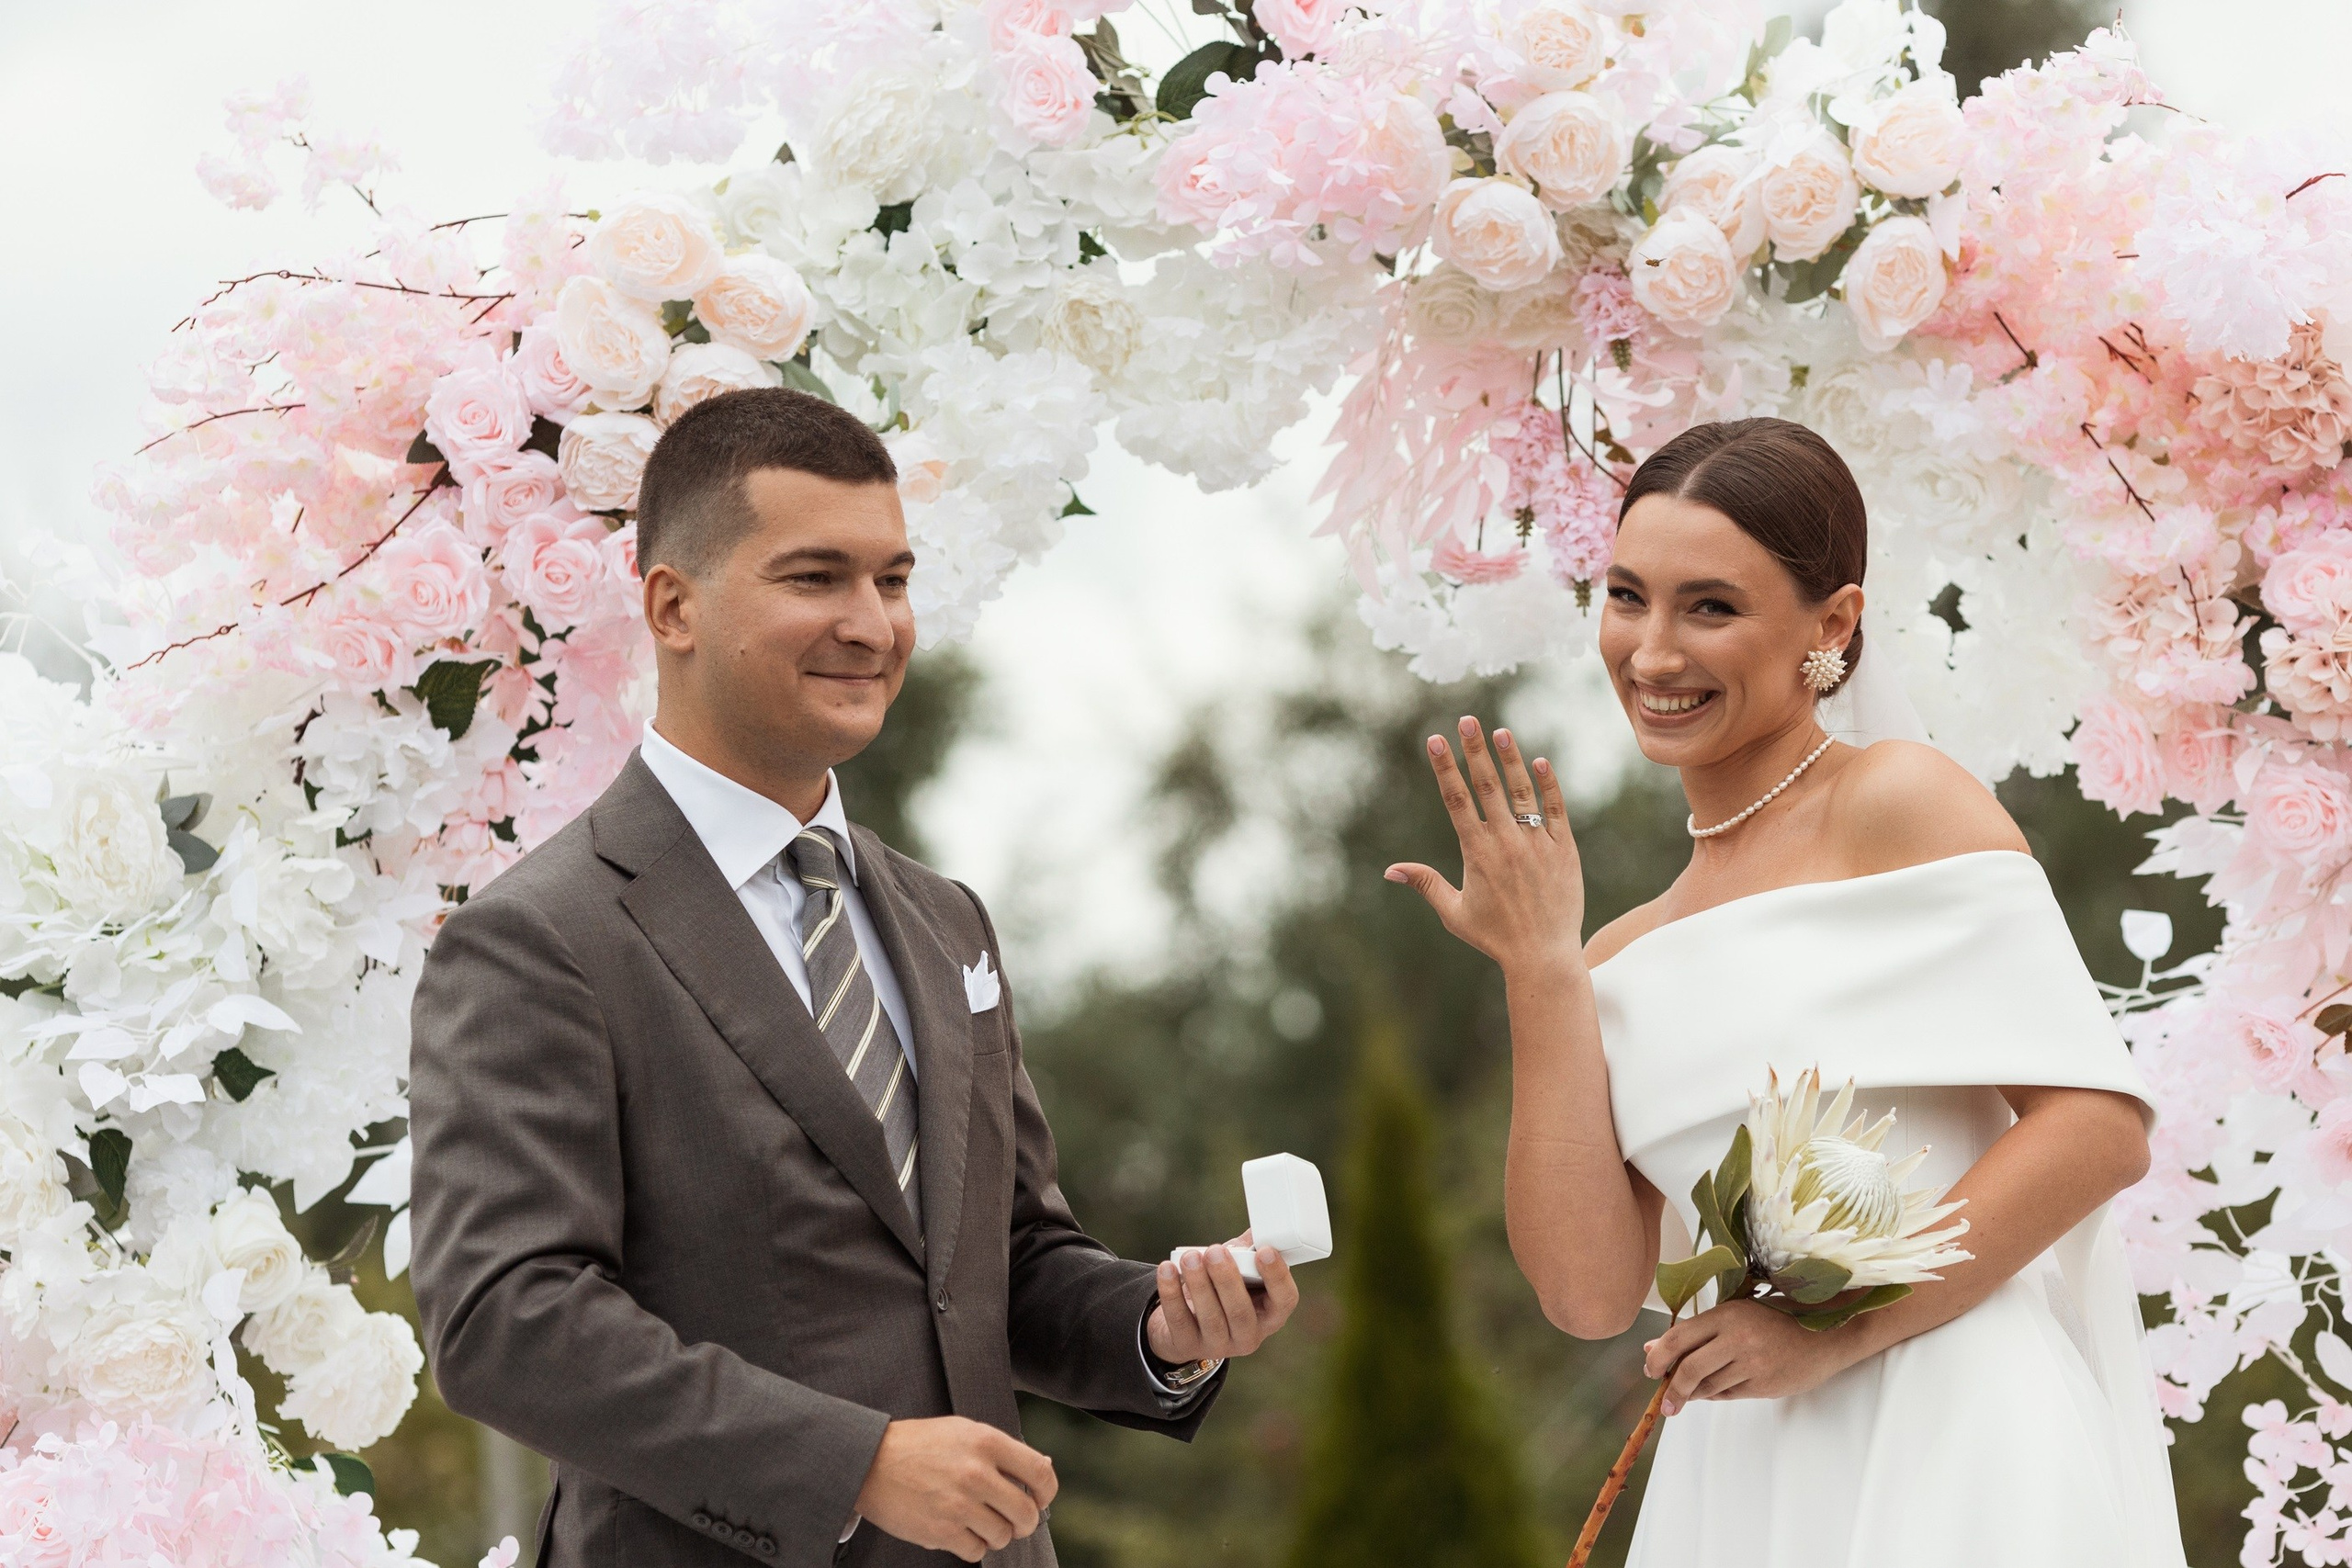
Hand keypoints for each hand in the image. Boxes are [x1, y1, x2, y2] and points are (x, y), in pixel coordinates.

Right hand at [853, 1415, 1058, 1562]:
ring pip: (1003, 1536)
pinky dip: (973, 1546)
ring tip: (981, 1522)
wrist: (870, 1461)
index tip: (1040, 1499)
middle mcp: (976, 1473)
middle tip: (1015, 1520)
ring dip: (997, 1535)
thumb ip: (1003, 1450)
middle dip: (1025, 1522)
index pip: (1040, 1473)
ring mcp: (958, 1504)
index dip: (1047, 1492)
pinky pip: (976, 1551)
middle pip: (1026, 1513)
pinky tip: (961, 1530)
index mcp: (986, 1442)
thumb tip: (1042, 1468)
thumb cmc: (918, 1444)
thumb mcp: (964, 1431)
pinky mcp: (941, 1531)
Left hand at [1146, 1232, 1299, 1361]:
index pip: (1285, 1300)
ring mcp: (1218, 1345)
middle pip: (1241, 1311)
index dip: (1277, 1276)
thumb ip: (1249, 1251)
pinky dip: (1171, 1293)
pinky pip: (1179, 1320)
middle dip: (1227, 1279)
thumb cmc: (1222, 1290)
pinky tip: (1167, 1269)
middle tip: (1215, 1251)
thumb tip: (1257, 1228)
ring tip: (1190, 1258)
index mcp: (1270, 1314)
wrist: (1188, 1325)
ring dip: (1199, 1284)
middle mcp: (1249, 1335)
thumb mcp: (1241, 1272)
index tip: (1265, 1250)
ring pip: (1211, 1317)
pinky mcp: (1187, 1345)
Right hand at [1385, 717, 1585, 972]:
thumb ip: (1426, 884)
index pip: (1457, 800)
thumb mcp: (1454, 913)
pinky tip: (1540, 762)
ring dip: (1511, 760)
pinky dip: (1549, 785)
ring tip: (1501, 731)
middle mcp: (1506, 843)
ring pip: (1522, 792)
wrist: (1544, 956)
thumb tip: (1390, 869)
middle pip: (1487, 787)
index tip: (1436, 739)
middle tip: (1468, 720)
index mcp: (1477, 854)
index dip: (1445, 768)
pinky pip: (1557, 810)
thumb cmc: (1496, 937)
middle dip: (1475, 750)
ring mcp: (1538, 844)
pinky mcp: (1565, 850)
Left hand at [1641, 1299, 1857, 1413]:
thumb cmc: (1776, 1319)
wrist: (1826, 1335)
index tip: (1649, 1370)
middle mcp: (1738, 1339)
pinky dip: (1716, 1395)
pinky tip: (1714, 1391)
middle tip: (1665, 1403)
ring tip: (1688, 1394)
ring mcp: (1753, 1364)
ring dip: (1694, 1394)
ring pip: (1709, 1387)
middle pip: (1690, 1369)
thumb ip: (1697, 1332)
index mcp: (1726, 1315)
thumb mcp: (1736, 1314)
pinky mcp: (1765, 1386)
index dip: (1658, 1356)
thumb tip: (1652, 1348)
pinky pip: (1729, 1395)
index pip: (1679, 1338)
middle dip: (1672, 1388)